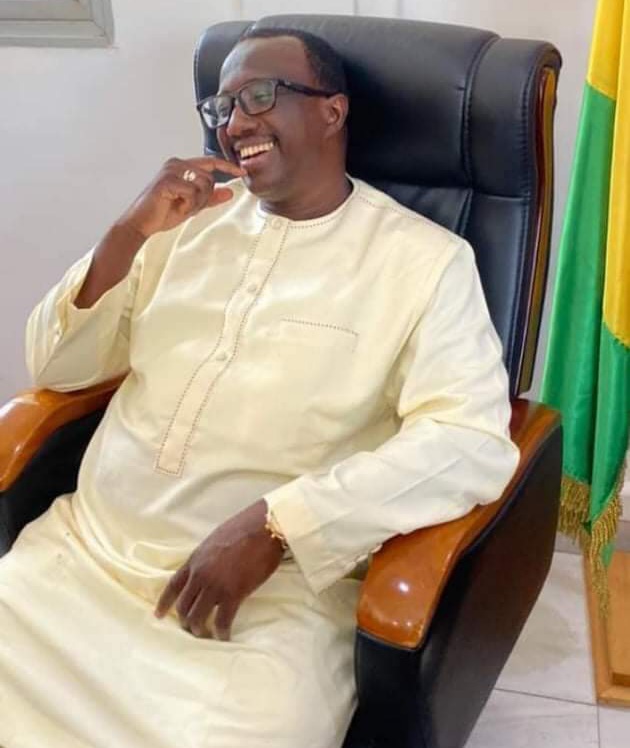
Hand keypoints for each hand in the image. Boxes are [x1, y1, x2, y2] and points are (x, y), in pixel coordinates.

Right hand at [118, 156, 244, 238]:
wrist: (141, 223)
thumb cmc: (161, 212)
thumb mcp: (192, 205)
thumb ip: (210, 198)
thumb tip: (229, 192)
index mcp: (182, 166)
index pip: (210, 162)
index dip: (227, 167)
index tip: (241, 171)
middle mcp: (176, 164)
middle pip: (209, 178)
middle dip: (204, 197)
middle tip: (188, 207)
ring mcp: (171, 170)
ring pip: (203, 185)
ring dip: (196, 202)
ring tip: (180, 206)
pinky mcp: (167, 180)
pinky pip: (192, 193)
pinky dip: (187, 205)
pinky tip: (175, 207)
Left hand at [154, 499, 283, 639]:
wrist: (264, 526)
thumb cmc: (244, 527)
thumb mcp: (215, 539)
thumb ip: (206, 557)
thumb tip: (207, 567)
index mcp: (195, 559)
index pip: (173, 586)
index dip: (164, 603)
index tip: (159, 615)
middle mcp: (200, 575)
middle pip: (183, 606)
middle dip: (185, 621)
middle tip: (192, 628)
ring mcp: (215, 585)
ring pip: (197, 617)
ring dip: (199, 629)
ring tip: (205, 635)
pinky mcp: (234, 594)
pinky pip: (222, 621)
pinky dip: (221, 632)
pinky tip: (224, 636)